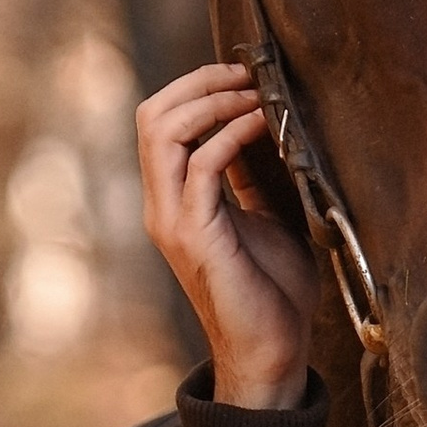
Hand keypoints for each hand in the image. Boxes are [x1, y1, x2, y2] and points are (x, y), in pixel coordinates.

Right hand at [138, 63, 316, 409]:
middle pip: (153, 115)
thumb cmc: (274, 292)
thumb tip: (263, 129)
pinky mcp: (196, 235)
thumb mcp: (265, 218)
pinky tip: (262, 124)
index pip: (161, 122)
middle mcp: (164, 206)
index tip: (244, 74)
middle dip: (199, 83)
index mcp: (175, 200)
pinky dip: (231, 133)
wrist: (272, 353)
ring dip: (213, 102)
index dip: (197, 88)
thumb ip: (251, 177)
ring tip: (254, 93)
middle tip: (246, 73)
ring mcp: (174, 220)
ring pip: (164, 131)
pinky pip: (202, 165)